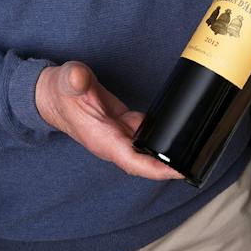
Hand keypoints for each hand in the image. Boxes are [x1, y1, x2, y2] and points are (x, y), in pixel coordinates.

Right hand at [35, 61, 180, 181]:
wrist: (53, 93)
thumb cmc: (61, 90)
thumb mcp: (68, 80)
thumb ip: (75, 80)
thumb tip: (79, 78)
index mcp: (102, 138)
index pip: (132, 161)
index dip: (155, 169)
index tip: (177, 171)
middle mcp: (112, 142)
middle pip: (144, 162)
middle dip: (169, 166)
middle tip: (196, 163)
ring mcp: (118, 135)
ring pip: (146, 151)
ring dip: (166, 153)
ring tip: (194, 150)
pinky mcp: (122, 126)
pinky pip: (144, 136)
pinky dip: (160, 135)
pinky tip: (175, 128)